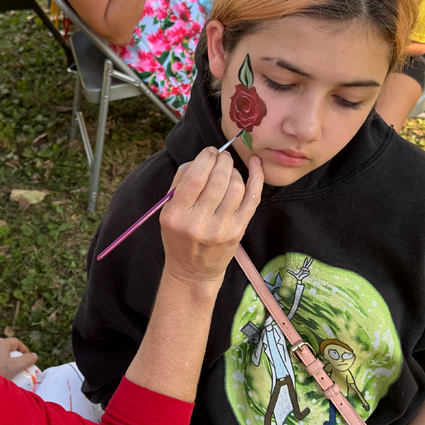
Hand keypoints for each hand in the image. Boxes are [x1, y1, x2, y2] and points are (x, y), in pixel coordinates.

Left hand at [0, 337, 37, 379]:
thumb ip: (26, 360)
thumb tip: (34, 356)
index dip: (24, 350)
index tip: (28, 359)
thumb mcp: (14, 367)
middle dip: (12, 358)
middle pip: (5, 349)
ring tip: (3, 374)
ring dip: (0, 362)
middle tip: (16, 368)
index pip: (16, 342)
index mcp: (0, 343)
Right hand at [160, 148, 262, 287]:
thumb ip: (179, 183)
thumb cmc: (178, 238)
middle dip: (222, 161)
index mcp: (177, 215)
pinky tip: (255, 163)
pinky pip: (252, 198)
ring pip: (236, 187)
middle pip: (218, 180)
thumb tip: (198, 160)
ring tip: (228, 170)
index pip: (195, 178)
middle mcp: (199, 222)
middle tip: (221, 156)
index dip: (205, 158)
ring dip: (234, 171)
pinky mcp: (238, 231)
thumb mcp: (167, 212)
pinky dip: (256, 177)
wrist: (193, 272)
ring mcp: (222, 228)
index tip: (209, 152)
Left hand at [287, 257, 311, 282]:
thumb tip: (286, 270)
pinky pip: (306, 270)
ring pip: (305, 268)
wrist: (299, 279)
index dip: (305, 261)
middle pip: (308, 264)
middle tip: (312, 257)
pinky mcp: (308, 273)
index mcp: (302, 268)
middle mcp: (305, 269)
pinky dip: (304, 271)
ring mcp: (307, 271)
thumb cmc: (297, 277)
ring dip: (302, 269)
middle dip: (310, 261)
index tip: (306, 258)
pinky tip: (303, 273)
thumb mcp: (294, 274)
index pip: (304, 264)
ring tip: (301, 271)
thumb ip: (291, 272)